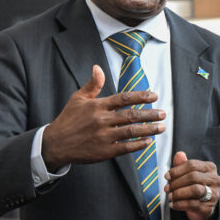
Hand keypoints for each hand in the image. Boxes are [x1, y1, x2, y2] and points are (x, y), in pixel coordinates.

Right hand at [42, 65, 164, 168]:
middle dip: (150, 114)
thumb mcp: (78, 98)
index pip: (123, 98)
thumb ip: (92, 84)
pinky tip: (148, 142)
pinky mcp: (104, 151)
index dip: (140, 96)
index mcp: (97, 106)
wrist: (56, 144)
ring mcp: (104, 137)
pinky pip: (125, 148)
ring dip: (148, 129)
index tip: (154, 96)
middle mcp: (102, 120)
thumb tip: (98, 67)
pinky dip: (138, 145)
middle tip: (163, 113)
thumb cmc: (68, 120)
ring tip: (161, 127)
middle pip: (131, 115)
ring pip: (131, 131)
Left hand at [164, 151, 219, 219]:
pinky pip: (192, 204)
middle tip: (167, 188)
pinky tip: (173, 204)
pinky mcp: (209, 207)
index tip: (167, 176)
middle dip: (176, 183)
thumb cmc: (196, 186)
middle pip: (193, 177)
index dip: (177, 170)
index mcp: (209, 168)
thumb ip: (182, 164)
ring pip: (195, 190)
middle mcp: (214, 179)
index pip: (192, 165)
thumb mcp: (188, 174)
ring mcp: (213, 193)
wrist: (204, 206)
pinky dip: (180, 204)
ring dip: (178, 193)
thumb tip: (179, 155)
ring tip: (170, 196)